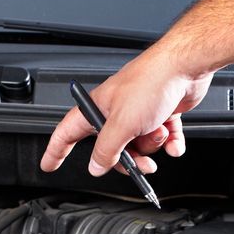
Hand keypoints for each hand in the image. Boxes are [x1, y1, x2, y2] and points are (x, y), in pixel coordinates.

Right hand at [39, 47, 212, 176]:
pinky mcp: (161, 113)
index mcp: (98, 108)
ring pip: (140, 145)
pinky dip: (171, 142)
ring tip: (159, 133)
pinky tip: (173, 141)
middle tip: (138, 164)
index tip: (49, 165)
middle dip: (128, 159)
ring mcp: (139, 112)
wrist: (184, 67)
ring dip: (152, 145)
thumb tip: (96, 166)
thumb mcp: (122, 124)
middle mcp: (116, 111)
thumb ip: (106, 149)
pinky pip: (163, 139)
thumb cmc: (151, 82)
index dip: (56, 151)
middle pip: (111, 148)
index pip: (67, 133)